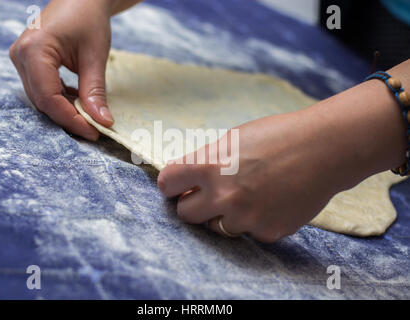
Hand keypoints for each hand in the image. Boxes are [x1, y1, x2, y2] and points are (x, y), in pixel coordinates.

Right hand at [9, 0, 113, 140]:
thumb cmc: (88, 19)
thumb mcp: (95, 56)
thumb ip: (95, 91)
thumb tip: (102, 122)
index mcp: (34, 51)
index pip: (49, 97)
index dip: (71, 119)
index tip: (93, 132)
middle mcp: (20, 56)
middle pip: (43, 101)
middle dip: (69, 118)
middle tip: (94, 129)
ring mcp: (21, 59)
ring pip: (42, 98)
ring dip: (65, 110)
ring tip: (90, 117)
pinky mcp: (28, 62)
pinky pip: (43, 89)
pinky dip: (61, 99)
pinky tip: (79, 100)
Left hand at [158, 66, 408, 241]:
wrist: (325, 149)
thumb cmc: (279, 136)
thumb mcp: (234, 139)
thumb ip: (207, 161)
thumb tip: (187, 180)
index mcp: (210, 165)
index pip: (167, 183)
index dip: (171, 184)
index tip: (177, 186)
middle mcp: (223, 195)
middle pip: (185, 213)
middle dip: (193, 204)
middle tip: (209, 195)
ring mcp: (245, 217)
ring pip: (216, 227)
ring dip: (225, 215)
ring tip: (249, 194)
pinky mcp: (267, 232)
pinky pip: (248, 232)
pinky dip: (254, 221)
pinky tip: (271, 201)